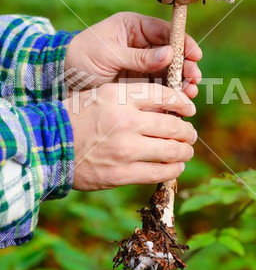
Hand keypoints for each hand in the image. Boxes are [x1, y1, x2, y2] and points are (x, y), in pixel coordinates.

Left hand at [65, 12, 201, 98]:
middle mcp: (142, 44)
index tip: (195, 56)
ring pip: (169, 72)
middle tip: (194, 79)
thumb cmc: (81, 56)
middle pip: (172, 53)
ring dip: (182, 82)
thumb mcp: (109, 54)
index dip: (183, 43)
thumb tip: (170, 54)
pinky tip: (179, 103)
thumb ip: (139, 57)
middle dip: (186, 66)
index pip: (165, 31)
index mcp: (134, 27)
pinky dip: (170, 95)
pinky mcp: (139, 83)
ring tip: (190, 93)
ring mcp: (142, 65)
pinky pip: (159, 87)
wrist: (62, 78)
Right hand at [65, 83, 196, 189]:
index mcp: (120, 97)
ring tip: (186, 150)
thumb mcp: (103, 95)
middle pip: (173, 126)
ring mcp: (124, 150)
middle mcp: (125, 121)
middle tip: (191, 134)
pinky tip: (175, 166)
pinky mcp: (121, 174)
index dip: (183, 103)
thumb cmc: (77, 117)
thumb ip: (133, 98)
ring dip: (185, 151)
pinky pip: (158, 172)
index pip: (165, 96)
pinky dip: (173, 169)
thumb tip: (167, 108)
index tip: (189, 109)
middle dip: (188, 131)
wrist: (50, 146)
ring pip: (171, 151)